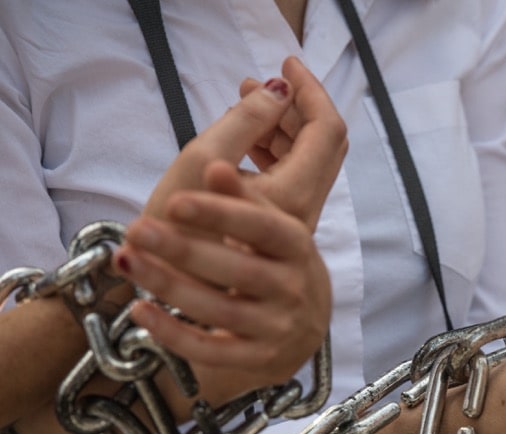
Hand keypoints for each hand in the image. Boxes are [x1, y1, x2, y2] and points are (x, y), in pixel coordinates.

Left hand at [117, 162, 330, 397]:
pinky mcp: (259, 360)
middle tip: (137, 229)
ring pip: (220, 310)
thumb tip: (215, 168)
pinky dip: (173, 333)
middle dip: (184, 250)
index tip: (176, 202)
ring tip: (128, 261)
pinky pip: (211, 350)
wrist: (305, 328)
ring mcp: (278, 328)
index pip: (262, 228)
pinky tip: (141, 311)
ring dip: (169, 286)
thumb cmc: (279, 267)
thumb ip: (244, 201)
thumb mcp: (273, 230)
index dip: (220, 215)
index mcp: (298, 248)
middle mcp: (294, 289)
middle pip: (238, 271)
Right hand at [142, 57, 346, 230]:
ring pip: (304, 159)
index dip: (311, 91)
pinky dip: (272, 147)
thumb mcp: (204, 161)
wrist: (171, 290)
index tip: (286, 64)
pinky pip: (288, 175)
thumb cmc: (175, 228)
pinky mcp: (276, 225)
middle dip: (295, 105)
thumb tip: (279, 90)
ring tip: (244, 98)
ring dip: (281, 124)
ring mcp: (292, 220)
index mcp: (294, 194)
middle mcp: (303, 210)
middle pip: (321, 144)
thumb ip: (246, 121)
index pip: (326, 130)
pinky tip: (244, 137)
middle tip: (257, 82)